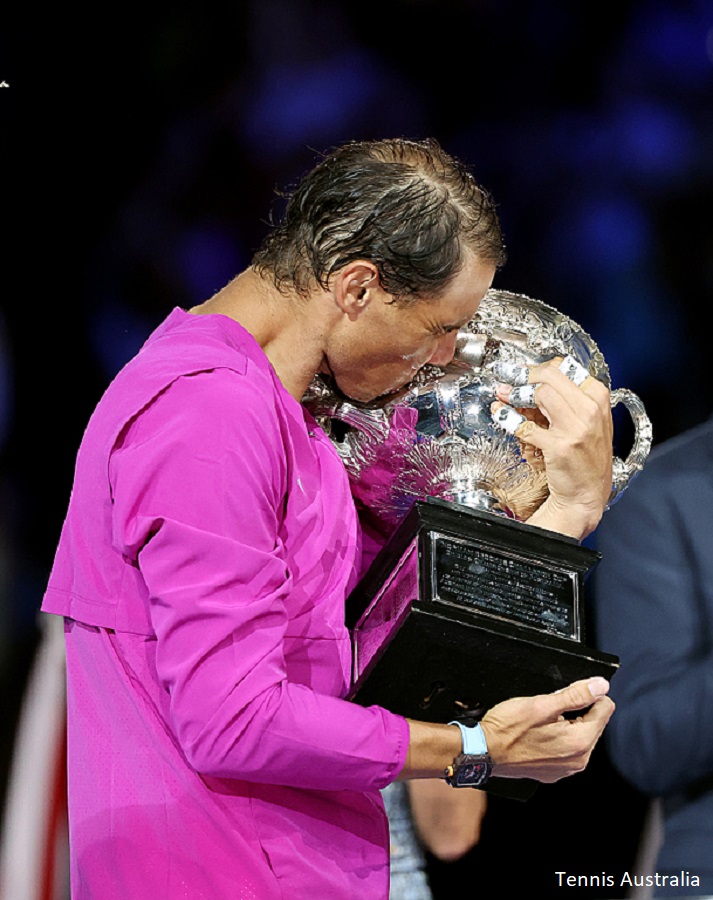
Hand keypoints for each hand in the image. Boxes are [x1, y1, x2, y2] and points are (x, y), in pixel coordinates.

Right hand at [479, 676, 614, 782]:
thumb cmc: (507, 728)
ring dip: (567, 724)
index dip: (589, 695)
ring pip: (580, 735)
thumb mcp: (542, 704)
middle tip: (550, 710)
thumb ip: (575, 695)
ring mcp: (566, 768)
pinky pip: (567, 749)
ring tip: (542, 723)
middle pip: (594, 723)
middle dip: (577, 711)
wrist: (484, 751)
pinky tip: (539, 735)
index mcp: (579, 742)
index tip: (570, 694)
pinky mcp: (555, 771)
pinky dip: (558, 738)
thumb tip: (600, 686)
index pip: (605, 709)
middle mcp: (578, 760)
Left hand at [492, 356, 612, 539]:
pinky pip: (526, 426)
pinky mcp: (559, 446)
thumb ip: (565, 401)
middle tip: (508, 378)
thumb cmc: (585, 458)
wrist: (586, 494)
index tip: (523, 370)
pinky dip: (508, 419)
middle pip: (550, 377)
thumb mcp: (587, 422)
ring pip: (540, 395)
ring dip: (516, 394)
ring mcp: (576, 428)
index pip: (565, 368)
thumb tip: (530, 384)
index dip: (538, 367)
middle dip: (524, 375)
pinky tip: (501, 415)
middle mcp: (590, 410)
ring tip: (504, 396)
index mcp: (598, 399)